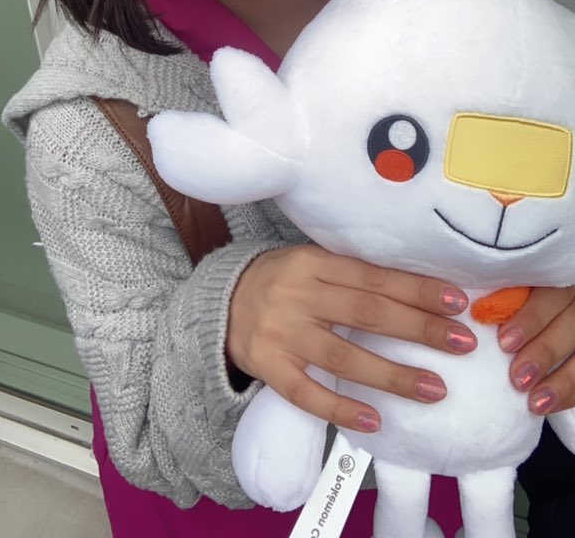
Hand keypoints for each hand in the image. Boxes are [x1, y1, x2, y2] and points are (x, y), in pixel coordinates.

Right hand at [227, 244, 475, 433]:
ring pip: (343, 357)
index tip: (458, 302)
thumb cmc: (283, 281)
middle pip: (367, 313)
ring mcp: (282, 334)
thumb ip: (355, 276)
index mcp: (313, 263)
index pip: (374, 277)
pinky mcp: (269, 368)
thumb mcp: (313, 264)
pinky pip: (306, 394)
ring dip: (392, 375)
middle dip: (419, 329)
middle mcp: (298, 295)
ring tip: (435, 388)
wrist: (220, 303)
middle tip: (463, 343)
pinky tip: (374, 421)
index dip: (416, 289)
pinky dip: (340, 409)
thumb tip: (421, 293)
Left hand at [499, 285, 574, 413]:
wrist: (546, 312)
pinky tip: (548, 406)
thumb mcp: (515, 287)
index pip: (552, 292)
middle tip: (517, 377)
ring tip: (534, 402)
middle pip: (572, 321)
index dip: (531, 317)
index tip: (505, 342)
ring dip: (562, 380)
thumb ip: (504, 294)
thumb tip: (474, 314)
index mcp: (557, 276)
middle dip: (544, 351)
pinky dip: (571, 393)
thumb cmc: (516, 299)